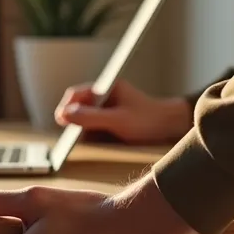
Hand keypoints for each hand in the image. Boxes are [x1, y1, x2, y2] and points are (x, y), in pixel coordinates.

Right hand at [55, 80, 189, 143]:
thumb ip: (91, 117)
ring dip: (84, 132)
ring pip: (86, 121)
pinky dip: (94, 137)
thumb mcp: (118, 121)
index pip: (76, 94)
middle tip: (72, 138)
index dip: (66, 107)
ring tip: (88, 142)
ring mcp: (109, 111)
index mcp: (106, 88)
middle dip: (74, 122)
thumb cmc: (148, 120)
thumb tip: (65, 114)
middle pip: (79, 108)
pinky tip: (99, 144)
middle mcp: (105, 98)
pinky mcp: (113, 123)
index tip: (60, 120)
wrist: (172, 128)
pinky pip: (96, 130)